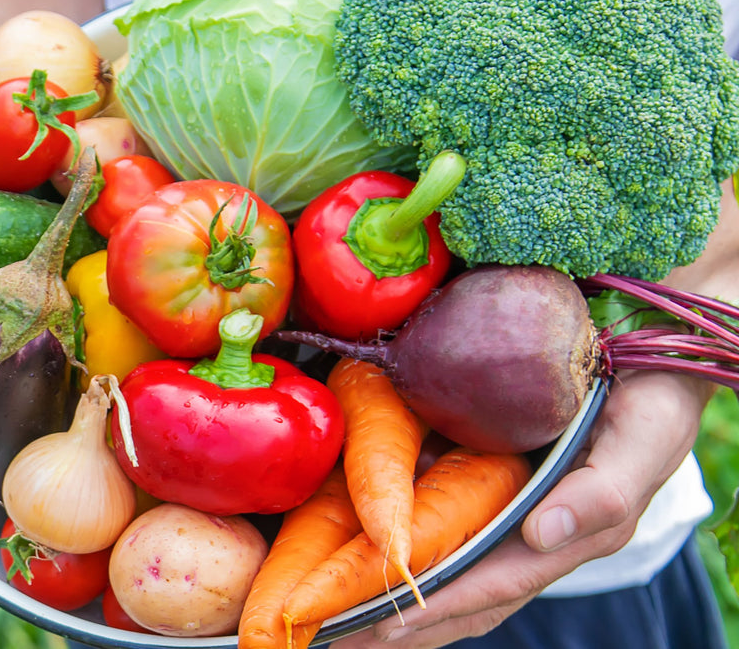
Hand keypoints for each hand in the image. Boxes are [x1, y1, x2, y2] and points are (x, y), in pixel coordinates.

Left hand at [331, 369, 712, 648]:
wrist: (649, 365)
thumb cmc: (652, 403)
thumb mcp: (644, 439)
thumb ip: (602, 492)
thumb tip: (543, 535)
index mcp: (564, 535)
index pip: (492, 582)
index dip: (439, 606)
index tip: (382, 623)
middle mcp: (527, 534)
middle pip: (460, 591)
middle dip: (400, 620)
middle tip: (335, 635)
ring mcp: (505, 511)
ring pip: (446, 565)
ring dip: (393, 594)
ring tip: (335, 614)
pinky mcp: (489, 483)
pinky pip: (441, 519)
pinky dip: (401, 538)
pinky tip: (358, 547)